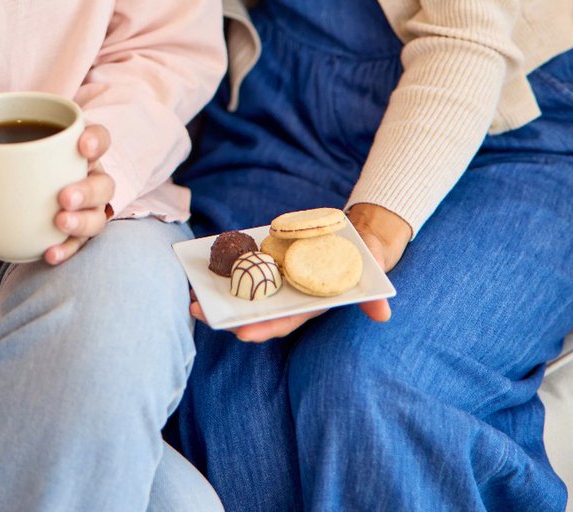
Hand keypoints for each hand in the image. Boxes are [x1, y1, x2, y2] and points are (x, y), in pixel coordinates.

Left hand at [44, 123, 114, 264]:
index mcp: (69, 148)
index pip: (97, 137)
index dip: (96, 139)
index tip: (81, 144)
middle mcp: (82, 176)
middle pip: (103, 182)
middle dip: (89, 189)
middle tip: (64, 196)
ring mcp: (79, 208)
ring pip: (98, 215)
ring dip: (83, 221)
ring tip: (60, 222)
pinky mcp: (67, 234)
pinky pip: (75, 245)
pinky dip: (66, 249)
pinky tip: (49, 253)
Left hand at [191, 202, 410, 342]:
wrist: (359, 239)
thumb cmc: (365, 260)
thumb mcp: (371, 274)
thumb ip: (371, 295)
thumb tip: (382, 314)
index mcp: (309, 304)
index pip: (284, 321)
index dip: (263, 328)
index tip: (241, 334)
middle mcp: (290, 295)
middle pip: (255, 311)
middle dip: (228, 315)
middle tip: (198, 312)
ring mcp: (279, 278)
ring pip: (246, 292)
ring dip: (219, 296)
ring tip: (190, 295)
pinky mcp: (272, 259)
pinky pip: (246, 266)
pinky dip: (226, 269)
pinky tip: (201, 269)